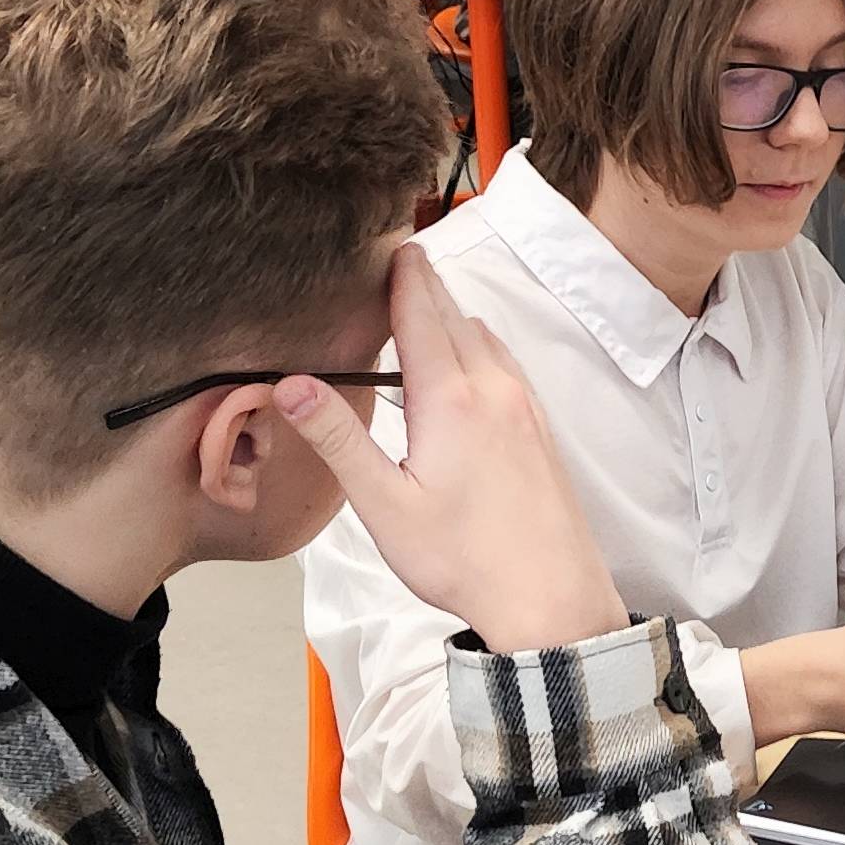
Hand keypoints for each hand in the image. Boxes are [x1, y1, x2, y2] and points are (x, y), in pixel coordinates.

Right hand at [275, 247, 627, 651]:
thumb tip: (292, 385)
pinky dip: (480, 349)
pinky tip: (468, 367)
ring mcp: (526, 409)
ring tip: (423, 308)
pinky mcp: (541, 432)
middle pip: (454, 317)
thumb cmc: (464, 561)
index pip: (420, 314)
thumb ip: (338, 440)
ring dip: (453, 317)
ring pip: (486, 340)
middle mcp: (495, 391)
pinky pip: (508, 367)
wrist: (552, 600)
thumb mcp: (384, 505)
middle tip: (400, 258)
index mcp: (451, 400)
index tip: (390, 243)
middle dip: (424, 286)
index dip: (402, 276)